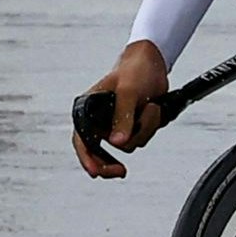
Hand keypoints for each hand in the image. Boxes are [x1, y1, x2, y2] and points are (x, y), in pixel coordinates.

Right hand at [72, 41, 172, 180]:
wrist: (154, 64)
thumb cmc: (134, 71)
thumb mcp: (128, 92)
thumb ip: (123, 117)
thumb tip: (118, 142)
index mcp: (90, 109)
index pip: (82, 139)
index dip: (86, 158)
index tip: (95, 172)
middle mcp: (101, 120)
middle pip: (100, 152)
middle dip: (113, 159)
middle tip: (121, 171)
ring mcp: (117, 125)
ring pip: (129, 145)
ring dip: (144, 130)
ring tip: (148, 107)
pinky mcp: (133, 126)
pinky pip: (142, 139)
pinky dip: (150, 127)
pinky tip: (151, 110)